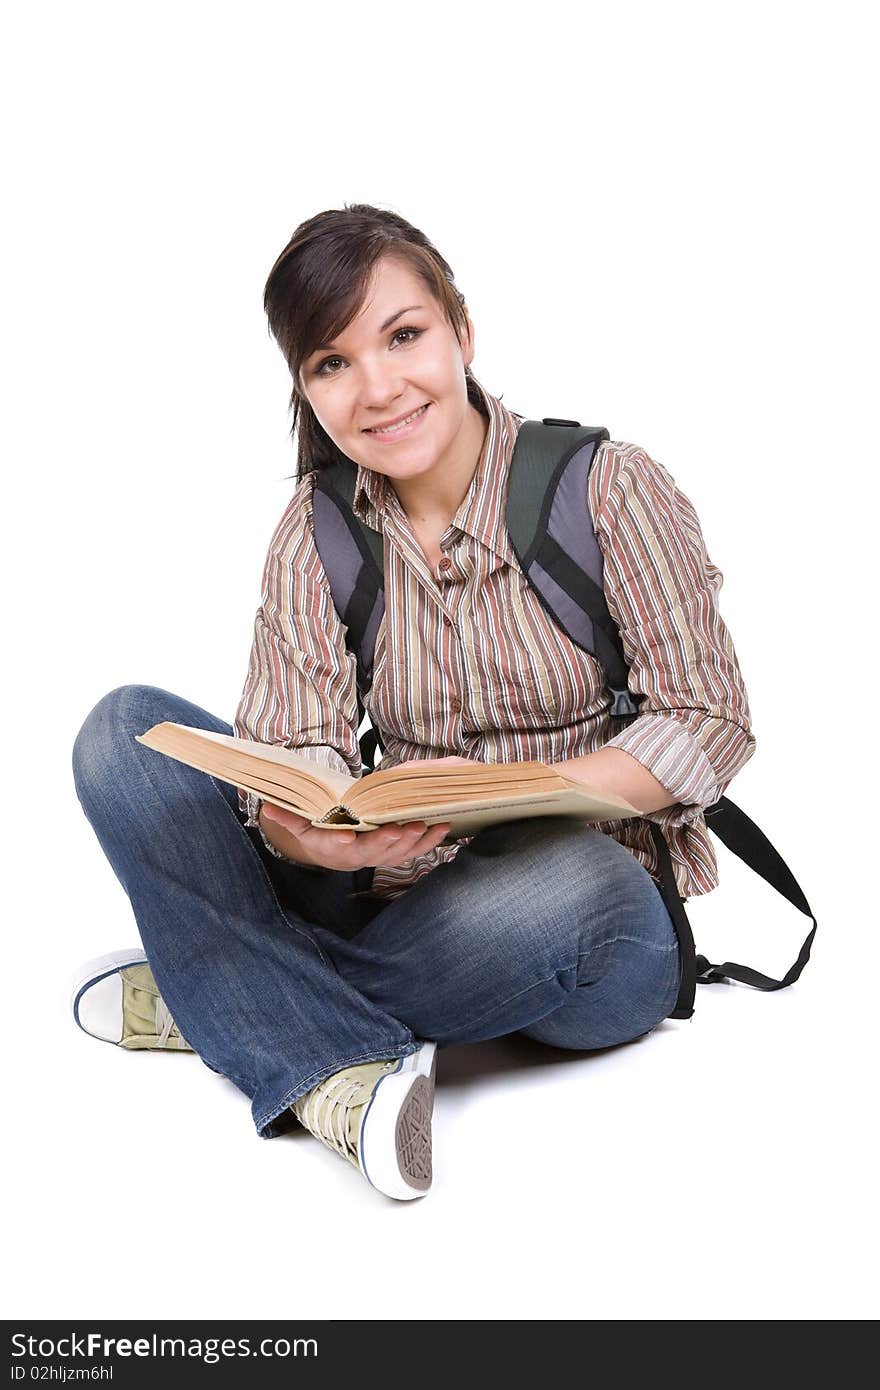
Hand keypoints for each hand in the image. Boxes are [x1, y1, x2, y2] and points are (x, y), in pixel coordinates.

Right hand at [260, 754, 471, 870]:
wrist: (335, 850)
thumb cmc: (319, 831)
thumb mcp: (301, 824)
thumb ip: (288, 816)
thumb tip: (268, 806)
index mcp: (334, 847)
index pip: (337, 846)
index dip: (341, 842)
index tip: (347, 836)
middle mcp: (358, 855)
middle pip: (374, 852)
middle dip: (388, 841)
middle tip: (401, 828)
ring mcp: (380, 856)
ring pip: (398, 853)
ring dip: (414, 841)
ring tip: (427, 825)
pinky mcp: (397, 852)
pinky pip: (415, 850)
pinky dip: (429, 841)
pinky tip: (443, 828)